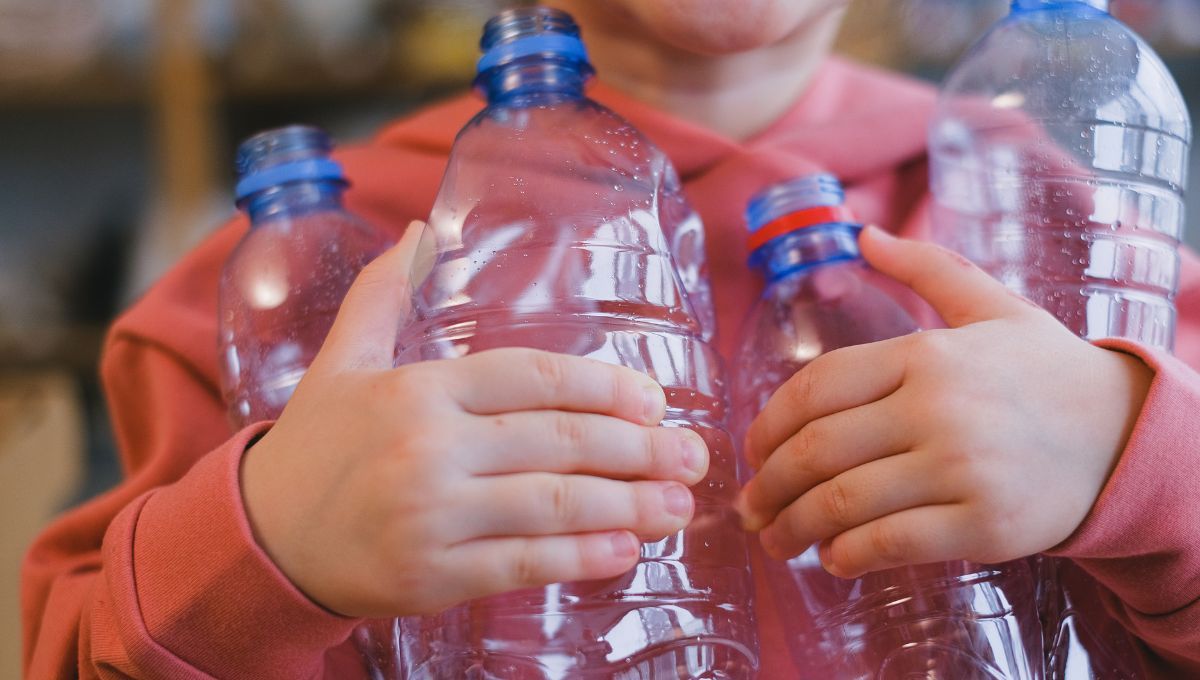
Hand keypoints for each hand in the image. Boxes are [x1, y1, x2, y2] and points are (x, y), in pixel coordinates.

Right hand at [241, 221, 709, 617]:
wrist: (263, 538)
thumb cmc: (313, 445)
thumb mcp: (341, 360)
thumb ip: (384, 294)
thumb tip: (421, 231)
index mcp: (418, 390)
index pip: (532, 379)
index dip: (604, 387)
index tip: (655, 400)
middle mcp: (428, 449)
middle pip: (558, 441)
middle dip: (638, 449)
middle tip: (693, 455)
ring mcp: (432, 517)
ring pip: (552, 506)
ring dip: (627, 506)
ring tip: (678, 505)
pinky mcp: (434, 576)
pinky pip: (523, 565)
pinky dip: (580, 559)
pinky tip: (624, 550)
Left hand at [736, 226, 1151, 577]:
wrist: (1126, 434)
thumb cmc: (1045, 371)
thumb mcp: (991, 306)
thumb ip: (926, 267)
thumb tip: (863, 232)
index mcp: (925, 353)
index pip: (814, 389)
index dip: (766, 426)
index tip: (750, 454)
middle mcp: (936, 406)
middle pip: (816, 451)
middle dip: (767, 488)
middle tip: (748, 510)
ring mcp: (961, 467)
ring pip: (842, 503)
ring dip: (792, 529)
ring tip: (776, 542)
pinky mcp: (983, 523)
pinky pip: (890, 544)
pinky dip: (847, 556)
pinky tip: (834, 558)